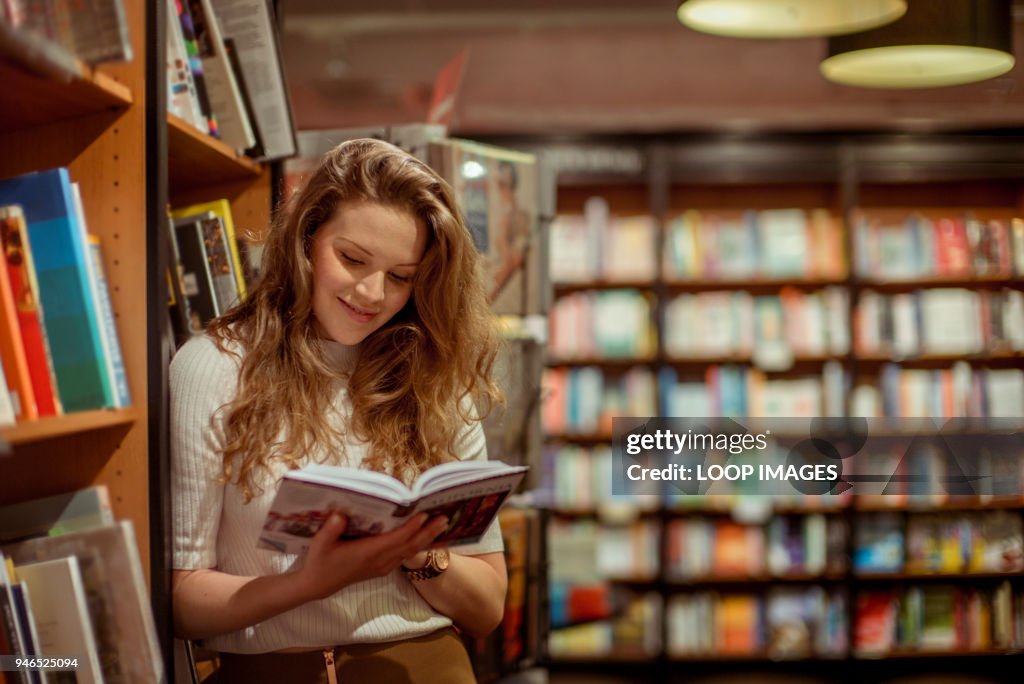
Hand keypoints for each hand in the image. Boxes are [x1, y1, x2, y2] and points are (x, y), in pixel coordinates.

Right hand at [294, 512, 448, 600]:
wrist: (318, 585)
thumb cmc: (319, 560)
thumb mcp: (320, 543)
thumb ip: (331, 529)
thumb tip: (340, 514)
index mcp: (367, 553)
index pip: (395, 539)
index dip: (411, 528)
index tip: (424, 514)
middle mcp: (380, 561)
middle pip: (410, 546)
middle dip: (428, 532)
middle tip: (445, 517)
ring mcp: (383, 566)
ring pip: (411, 551)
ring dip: (427, 538)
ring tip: (442, 524)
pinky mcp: (382, 568)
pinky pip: (406, 556)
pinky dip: (419, 546)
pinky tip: (427, 537)